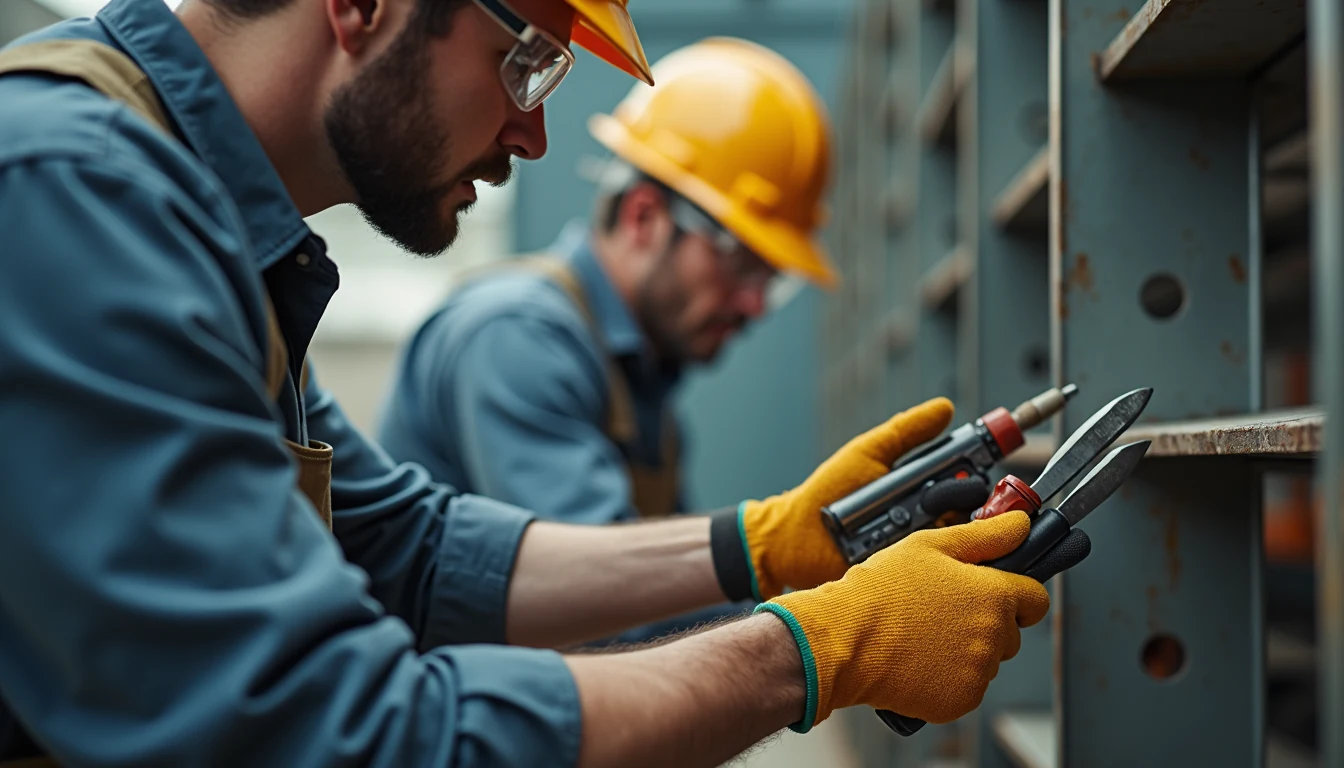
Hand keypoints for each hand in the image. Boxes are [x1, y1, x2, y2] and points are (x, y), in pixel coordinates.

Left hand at [725, 398, 956, 600]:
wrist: (797, 535)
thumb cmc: (828, 491)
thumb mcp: (868, 453)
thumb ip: (905, 431)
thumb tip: (945, 408)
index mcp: (925, 490)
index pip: (968, 482)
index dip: (977, 472)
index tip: (978, 462)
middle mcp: (929, 519)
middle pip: (969, 509)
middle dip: (958, 495)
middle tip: (935, 492)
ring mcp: (919, 547)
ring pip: (957, 538)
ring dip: (945, 525)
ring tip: (920, 514)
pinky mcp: (907, 573)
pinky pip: (933, 568)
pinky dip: (934, 558)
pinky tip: (922, 546)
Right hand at [755, 511, 1050, 730]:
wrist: (844, 641)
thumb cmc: (881, 590)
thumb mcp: (930, 546)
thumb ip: (984, 535)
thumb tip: (1020, 524)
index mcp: (994, 596)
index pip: (1035, 599)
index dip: (1015, 593)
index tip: (990, 593)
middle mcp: (995, 637)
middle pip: (1010, 632)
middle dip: (985, 622)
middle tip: (941, 612)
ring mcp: (979, 672)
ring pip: (987, 660)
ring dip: (966, 650)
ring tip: (924, 636)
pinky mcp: (960, 700)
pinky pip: (967, 687)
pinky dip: (949, 678)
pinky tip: (919, 660)